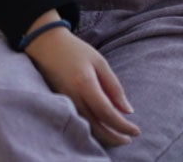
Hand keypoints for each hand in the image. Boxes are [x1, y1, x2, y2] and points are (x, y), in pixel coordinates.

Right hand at [23, 23, 138, 147]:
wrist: (45, 44)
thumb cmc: (75, 50)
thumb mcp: (99, 62)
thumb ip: (114, 87)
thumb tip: (127, 111)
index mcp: (85, 84)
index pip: (107, 113)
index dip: (123, 126)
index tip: (136, 131)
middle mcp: (73, 96)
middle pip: (96, 127)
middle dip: (114, 137)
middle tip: (128, 139)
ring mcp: (64, 102)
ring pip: (86, 128)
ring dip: (104, 136)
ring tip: (118, 137)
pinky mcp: (59, 104)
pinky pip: (78, 122)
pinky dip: (92, 130)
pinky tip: (101, 128)